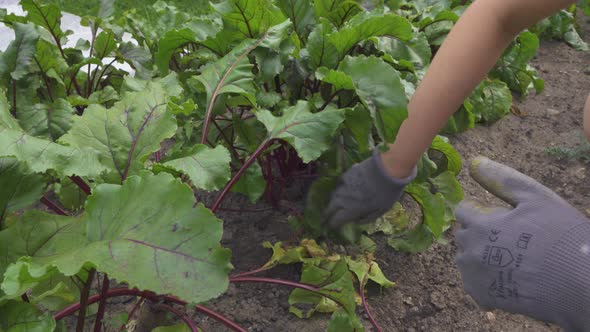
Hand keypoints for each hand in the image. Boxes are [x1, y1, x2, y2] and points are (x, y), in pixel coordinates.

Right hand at [324, 149, 416, 227]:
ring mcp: (344, 185)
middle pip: (330, 207)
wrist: (387, 169)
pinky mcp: (347, 174)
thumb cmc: (387, 193)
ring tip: (334, 203)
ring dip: (333, 200)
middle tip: (325, 216)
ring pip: (334, 194)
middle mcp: (344, 198)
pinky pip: (340, 183)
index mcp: (351, 210)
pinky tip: (343, 187)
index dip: (333, 224)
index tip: (332, 226)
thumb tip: (356, 222)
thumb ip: (367, 218)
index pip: (336, 220)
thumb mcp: (381, 210)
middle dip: (327, 213)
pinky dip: (340, 187)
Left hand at [455, 156, 589, 331]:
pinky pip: (474, 283)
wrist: (579, 282)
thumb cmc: (560, 235)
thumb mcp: (535, 198)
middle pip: (464, 235)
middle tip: (511, 239)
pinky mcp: (482, 296)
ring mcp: (474, 276)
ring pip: (467, 259)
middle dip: (480, 232)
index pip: (462, 210)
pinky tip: (509, 277)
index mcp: (479, 224)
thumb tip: (474, 162)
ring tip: (511, 259)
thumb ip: (501, 180)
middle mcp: (469, 250)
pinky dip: (486, 279)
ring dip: (481, 256)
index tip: (500, 217)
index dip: (481, 210)